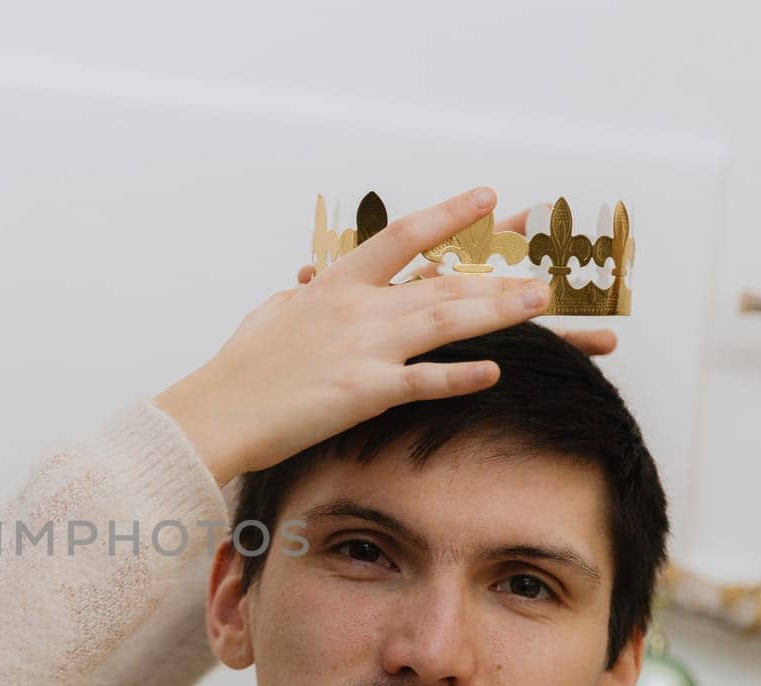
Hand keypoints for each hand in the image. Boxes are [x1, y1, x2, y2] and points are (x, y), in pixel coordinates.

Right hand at [156, 186, 560, 485]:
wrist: (214, 411)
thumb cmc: (238, 370)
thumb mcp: (271, 316)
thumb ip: (299, 297)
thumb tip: (304, 285)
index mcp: (335, 285)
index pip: (402, 236)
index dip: (450, 216)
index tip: (489, 199)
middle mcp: (356, 308)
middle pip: (441, 281)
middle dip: (498, 271)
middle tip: (547, 264)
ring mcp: (361, 347)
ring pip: (444, 320)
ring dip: (497, 310)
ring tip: (541, 301)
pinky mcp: (360, 392)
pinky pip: (421, 381)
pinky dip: (459, 376)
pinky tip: (495, 373)